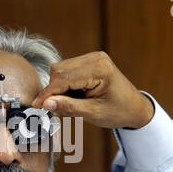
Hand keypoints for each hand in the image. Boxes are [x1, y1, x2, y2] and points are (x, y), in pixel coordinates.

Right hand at [32, 51, 153, 128]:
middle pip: (59, 70)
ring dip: (59, 88)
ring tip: (71, 105)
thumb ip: (69, 107)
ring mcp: (92, 58)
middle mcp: (95, 58)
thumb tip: (46, 103)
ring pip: (61, 70)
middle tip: (58, 110)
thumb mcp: (93, 113)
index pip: (63, 78)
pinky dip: (65, 85)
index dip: (48, 93)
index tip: (37, 106)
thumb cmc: (118, 112)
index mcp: (99, 69)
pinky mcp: (89, 62)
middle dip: (53, 91)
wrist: (135, 108)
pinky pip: (67, 71)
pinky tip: (75, 97)